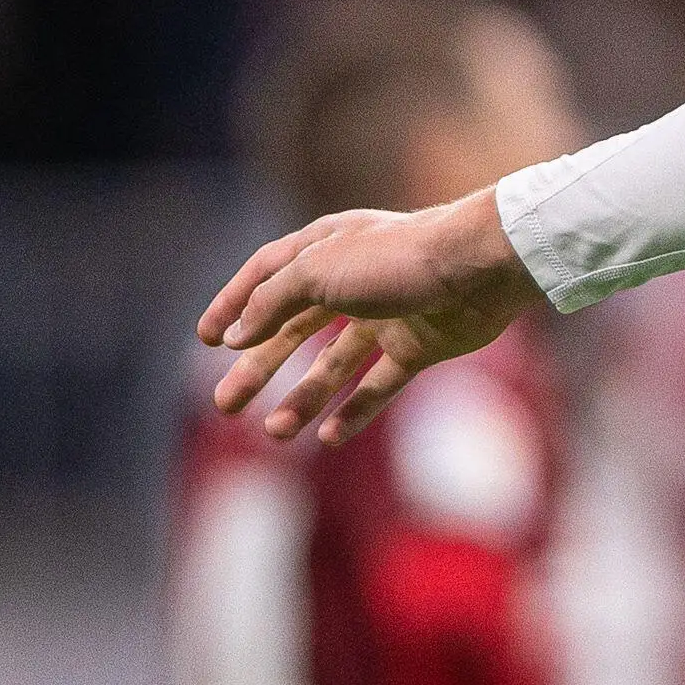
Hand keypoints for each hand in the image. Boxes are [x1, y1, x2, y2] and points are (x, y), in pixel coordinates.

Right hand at [199, 190, 544, 442]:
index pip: (266, 275)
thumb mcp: (316, 271)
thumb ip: (270, 302)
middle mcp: (354, 280)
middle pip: (294, 330)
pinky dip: (356, 409)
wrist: (481, 268)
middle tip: (225, 404)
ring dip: (304, 398)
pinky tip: (329, 437)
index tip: (204, 340)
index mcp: (326, 247)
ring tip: (275, 432)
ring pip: (334, 364)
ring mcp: (389, 315)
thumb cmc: (396, 258)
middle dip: (259, 368)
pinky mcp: (420, 345)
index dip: (234, 304)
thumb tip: (234, 335)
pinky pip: (380, 384)